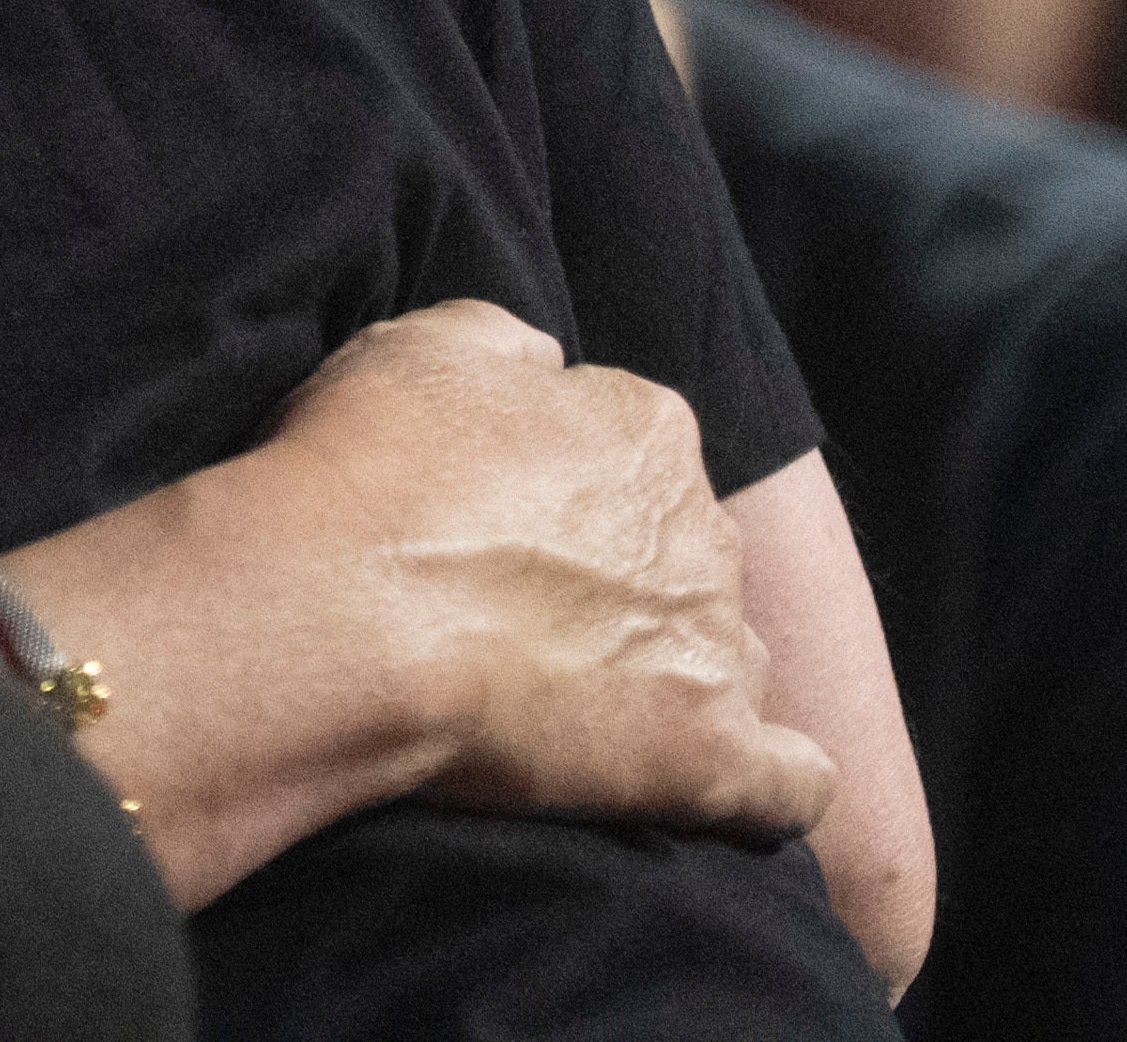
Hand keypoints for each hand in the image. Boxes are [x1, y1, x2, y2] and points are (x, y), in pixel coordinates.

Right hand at [0, 303, 819, 910]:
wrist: (336, 617)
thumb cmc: (363, 475)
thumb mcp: (416, 347)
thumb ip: (506, 342)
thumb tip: (546, 366)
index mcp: (645, 427)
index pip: (636, 447)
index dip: (565, 485)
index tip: (499, 518)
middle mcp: (703, 529)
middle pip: (687, 554)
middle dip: (626, 581)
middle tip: (517, 614)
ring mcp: (716, 647)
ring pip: (728, 658)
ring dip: (672, 675)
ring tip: (569, 707)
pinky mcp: (712, 757)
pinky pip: (790, 784)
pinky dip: (764, 783)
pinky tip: (706, 781)